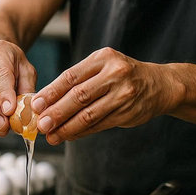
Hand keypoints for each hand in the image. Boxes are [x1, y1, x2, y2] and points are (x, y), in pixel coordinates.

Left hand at [31, 47, 180, 143]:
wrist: (160, 85)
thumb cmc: (123, 75)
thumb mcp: (103, 67)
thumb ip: (78, 81)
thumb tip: (46, 102)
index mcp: (103, 58)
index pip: (71, 77)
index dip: (51, 92)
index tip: (36, 105)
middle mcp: (114, 74)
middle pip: (79, 96)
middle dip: (56, 113)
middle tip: (41, 124)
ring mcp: (123, 94)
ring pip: (88, 114)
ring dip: (67, 127)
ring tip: (51, 136)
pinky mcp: (127, 113)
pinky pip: (98, 125)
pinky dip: (81, 132)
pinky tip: (68, 136)